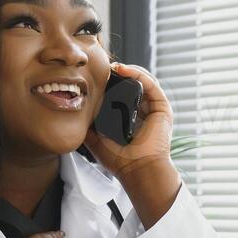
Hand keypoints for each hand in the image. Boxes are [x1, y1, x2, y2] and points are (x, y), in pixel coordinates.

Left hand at [83, 61, 174, 182]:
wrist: (137, 170)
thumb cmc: (119, 160)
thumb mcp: (96, 139)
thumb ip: (87, 125)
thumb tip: (75, 110)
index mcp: (130, 118)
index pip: (121, 94)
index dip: (110, 83)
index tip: (96, 77)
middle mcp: (144, 112)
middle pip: (133, 85)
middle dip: (119, 74)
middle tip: (104, 69)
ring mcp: (154, 110)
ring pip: (143, 81)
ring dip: (128, 71)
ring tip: (113, 67)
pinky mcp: (162, 109)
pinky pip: (151, 85)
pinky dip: (138, 75)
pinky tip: (124, 71)